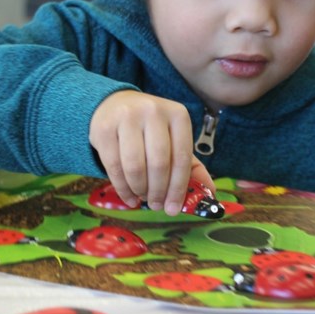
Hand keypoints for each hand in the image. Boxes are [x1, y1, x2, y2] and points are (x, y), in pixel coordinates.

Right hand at [89, 90, 214, 215]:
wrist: (115, 105)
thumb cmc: (151, 129)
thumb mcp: (174, 139)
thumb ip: (192, 165)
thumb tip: (210, 193)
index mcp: (177, 114)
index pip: (181, 157)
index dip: (178, 188)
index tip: (173, 208)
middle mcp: (153, 111)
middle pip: (159, 163)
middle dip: (158, 191)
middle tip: (156, 205)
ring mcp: (127, 117)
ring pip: (135, 166)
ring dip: (140, 190)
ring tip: (142, 198)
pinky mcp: (104, 128)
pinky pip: (113, 166)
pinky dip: (122, 188)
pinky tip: (129, 197)